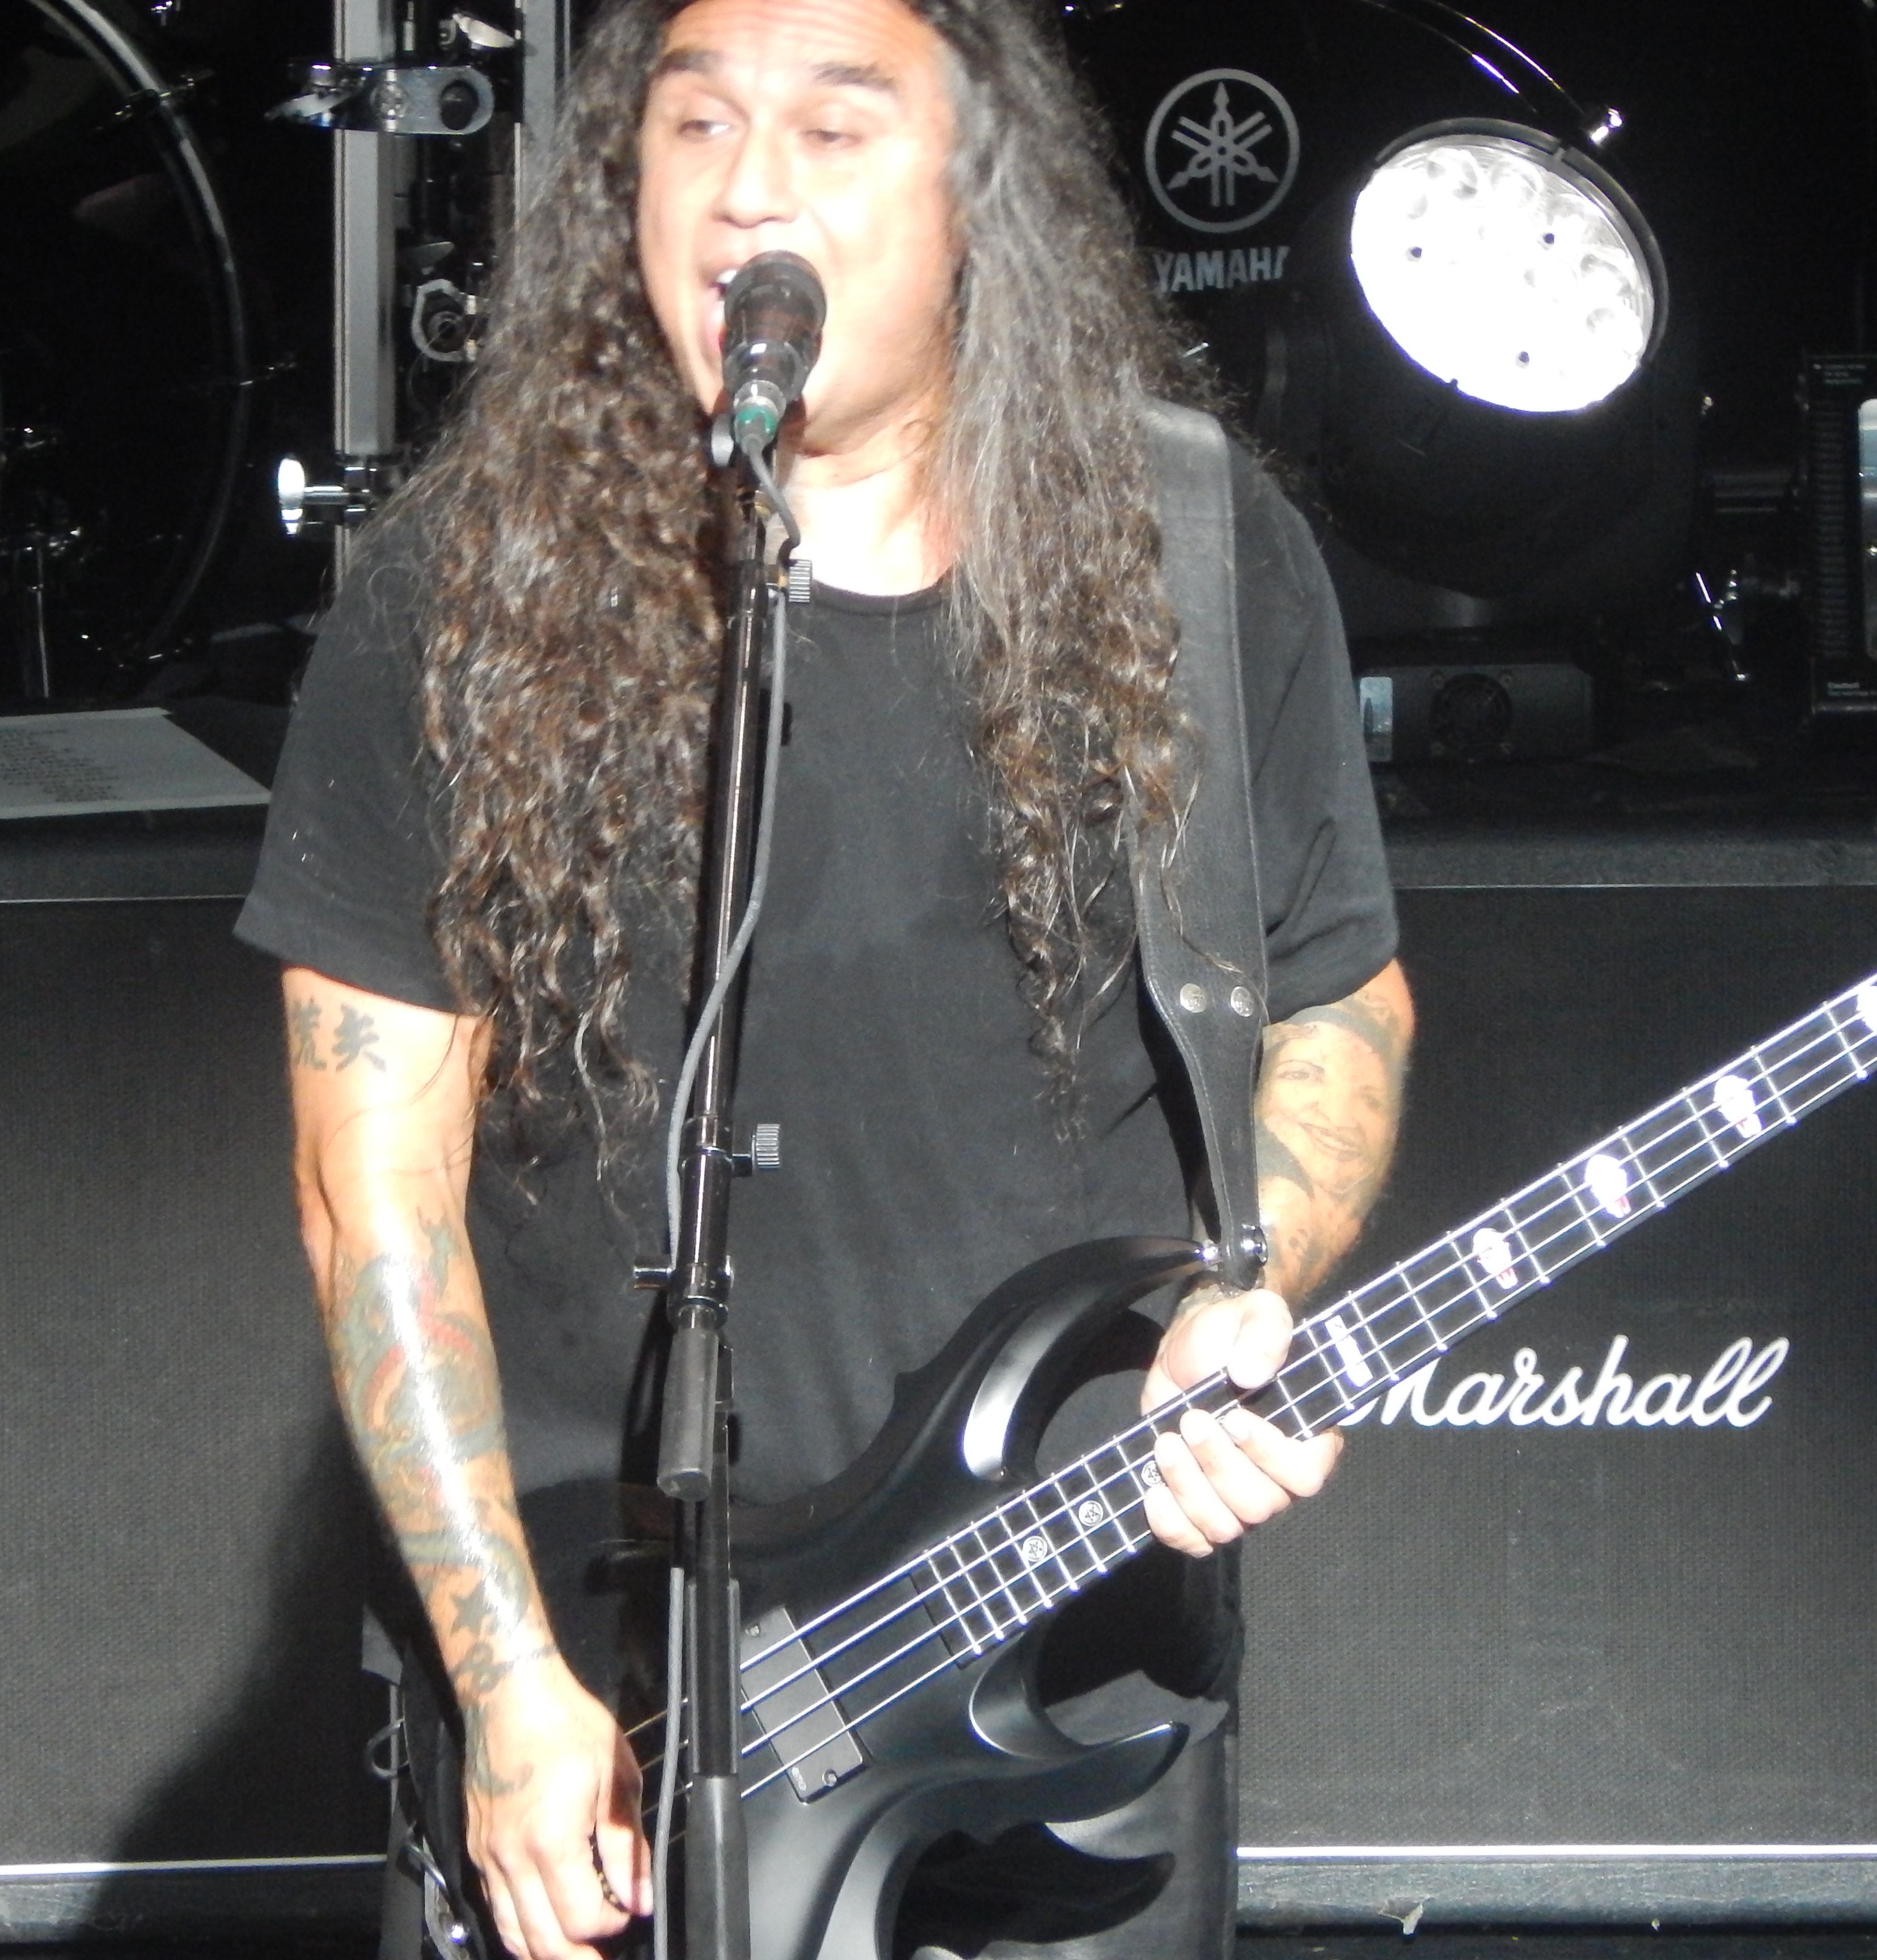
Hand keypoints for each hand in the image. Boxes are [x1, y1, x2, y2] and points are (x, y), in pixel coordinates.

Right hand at [461, 1654, 653, 1959]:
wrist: (511, 1694)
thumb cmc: (565, 1724)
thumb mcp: (616, 1777)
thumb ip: (628, 1845)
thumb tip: (640, 1896)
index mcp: (551, 1839)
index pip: (581, 1919)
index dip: (611, 1925)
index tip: (628, 1910)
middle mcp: (512, 1857)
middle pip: (542, 1942)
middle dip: (577, 1957)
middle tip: (601, 1955)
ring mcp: (489, 1856)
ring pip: (511, 1934)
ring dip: (545, 1952)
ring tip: (575, 1953)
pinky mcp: (478, 1849)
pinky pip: (495, 1907)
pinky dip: (519, 1928)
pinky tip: (541, 1926)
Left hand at [1139, 1288, 1341, 1557]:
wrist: (1187, 1348)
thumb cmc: (1231, 1332)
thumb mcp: (1255, 1314)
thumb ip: (1265, 1334)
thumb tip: (1250, 1373)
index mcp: (1304, 1435)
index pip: (1306, 1474)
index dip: (1272, 1456)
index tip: (1235, 1419)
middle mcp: (1276, 1475)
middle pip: (1260, 1504)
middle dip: (1219, 1465)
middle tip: (1191, 1420)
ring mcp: (1237, 1495)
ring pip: (1226, 1525)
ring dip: (1191, 1489)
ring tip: (1167, 1443)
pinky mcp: (1199, 1503)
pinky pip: (1195, 1540)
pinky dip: (1172, 1526)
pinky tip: (1153, 1493)